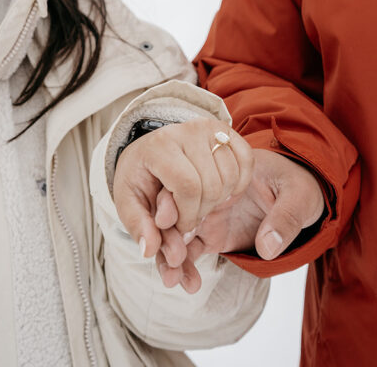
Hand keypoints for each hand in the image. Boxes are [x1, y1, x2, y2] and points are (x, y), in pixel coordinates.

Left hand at [113, 118, 254, 287]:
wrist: (149, 150)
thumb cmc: (141, 178)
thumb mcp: (129, 203)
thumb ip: (138, 227)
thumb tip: (150, 250)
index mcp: (159, 146)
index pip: (187, 186)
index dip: (187, 216)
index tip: (176, 225)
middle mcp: (187, 130)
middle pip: (212, 185)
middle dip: (201, 213)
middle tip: (188, 216)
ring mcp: (209, 127)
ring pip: (231, 176)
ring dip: (220, 200)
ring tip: (200, 202)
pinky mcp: (226, 129)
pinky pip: (247, 160)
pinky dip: (239, 183)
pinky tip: (220, 191)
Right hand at [154, 148, 324, 289]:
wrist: (303, 199)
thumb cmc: (300, 185)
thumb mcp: (299, 196)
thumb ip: (284, 218)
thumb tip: (267, 247)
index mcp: (225, 167)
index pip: (191, 177)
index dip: (173, 197)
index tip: (165, 221)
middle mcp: (211, 188)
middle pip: (177, 205)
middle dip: (166, 232)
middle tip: (167, 258)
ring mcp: (209, 212)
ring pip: (179, 231)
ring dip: (171, 255)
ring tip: (172, 280)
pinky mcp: (213, 234)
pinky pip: (192, 251)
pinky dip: (184, 266)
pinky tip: (183, 284)